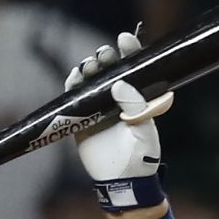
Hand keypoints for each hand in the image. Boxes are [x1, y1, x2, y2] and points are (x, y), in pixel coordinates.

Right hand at [67, 30, 173, 184]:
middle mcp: (118, 96)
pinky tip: (76, 76)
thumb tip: (120, 83)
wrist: (122, 180)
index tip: (125, 39)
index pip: (135, 66)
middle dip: (106, 56)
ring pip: (91, 77)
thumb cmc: (141, 156)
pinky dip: (73, 81)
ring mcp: (99, 104)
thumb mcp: (145, 131)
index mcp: (138, 96)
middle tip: (103, 55)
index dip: (130, 49)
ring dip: (89, 66)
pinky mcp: (81, 115)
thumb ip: (136, 107)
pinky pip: (74, 93)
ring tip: (89, 66)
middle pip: (110, 67)